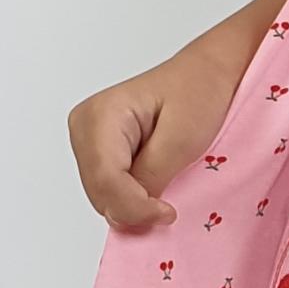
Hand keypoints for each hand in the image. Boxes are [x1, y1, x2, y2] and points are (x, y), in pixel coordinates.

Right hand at [69, 26, 247, 230]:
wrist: (203, 74)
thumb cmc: (198, 92)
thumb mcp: (182, 138)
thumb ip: (151, 177)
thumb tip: (134, 212)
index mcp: (101, 114)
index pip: (106, 180)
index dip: (135, 207)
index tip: (169, 213)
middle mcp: (84, 126)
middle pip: (99, 192)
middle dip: (133, 209)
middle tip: (168, 208)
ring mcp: (87, 140)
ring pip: (101, 196)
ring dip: (133, 204)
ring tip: (164, 191)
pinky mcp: (98, 152)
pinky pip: (107, 190)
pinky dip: (130, 198)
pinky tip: (153, 186)